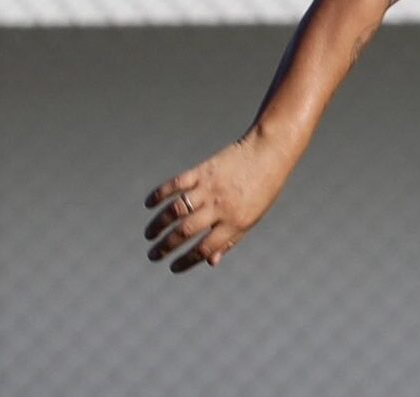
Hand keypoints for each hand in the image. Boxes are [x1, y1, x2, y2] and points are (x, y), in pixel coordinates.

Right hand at [143, 127, 294, 272]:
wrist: (270, 151)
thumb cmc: (263, 188)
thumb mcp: (253, 217)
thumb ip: (231, 239)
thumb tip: (209, 262)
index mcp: (236, 221)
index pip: (205, 248)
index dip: (186, 262)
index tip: (173, 267)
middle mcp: (221, 206)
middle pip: (185, 231)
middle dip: (165, 247)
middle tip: (153, 256)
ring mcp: (210, 187)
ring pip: (176, 209)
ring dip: (158, 224)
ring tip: (149, 235)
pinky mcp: (202, 170)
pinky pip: (175, 184)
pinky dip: (159, 194)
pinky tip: (149, 204)